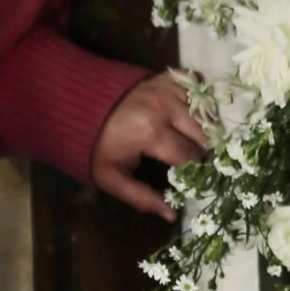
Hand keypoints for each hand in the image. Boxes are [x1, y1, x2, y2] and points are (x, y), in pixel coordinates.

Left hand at [90, 70, 210, 220]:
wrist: (84, 105)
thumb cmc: (100, 145)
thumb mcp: (112, 178)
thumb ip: (141, 197)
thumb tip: (171, 215)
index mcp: (151, 133)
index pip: (190, 156)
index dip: (195, 170)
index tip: (192, 177)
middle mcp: (165, 107)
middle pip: (203, 134)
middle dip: (203, 151)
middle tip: (196, 160)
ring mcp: (168, 88)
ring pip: (205, 113)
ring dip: (205, 129)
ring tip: (196, 141)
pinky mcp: (169, 76)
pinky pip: (199, 89)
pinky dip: (200, 103)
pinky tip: (192, 115)